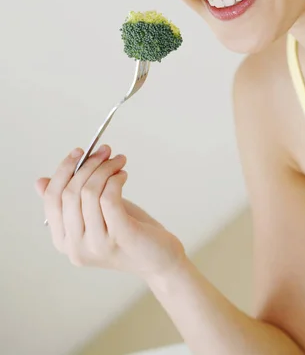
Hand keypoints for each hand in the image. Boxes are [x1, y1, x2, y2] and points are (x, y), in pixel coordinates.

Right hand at [35, 145, 185, 281]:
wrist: (159, 259)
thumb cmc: (128, 233)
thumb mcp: (94, 215)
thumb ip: (71, 201)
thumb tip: (40, 182)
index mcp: (63, 241)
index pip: (52, 199)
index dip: (64, 171)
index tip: (80, 152)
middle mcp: (75, 247)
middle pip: (70, 193)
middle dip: (88, 164)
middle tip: (105, 151)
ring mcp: (96, 244)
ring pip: (90, 192)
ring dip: (105, 168)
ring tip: (118, 162)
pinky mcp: (119, 237)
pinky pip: (109, 197)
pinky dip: (115, 179)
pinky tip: (123, 174)